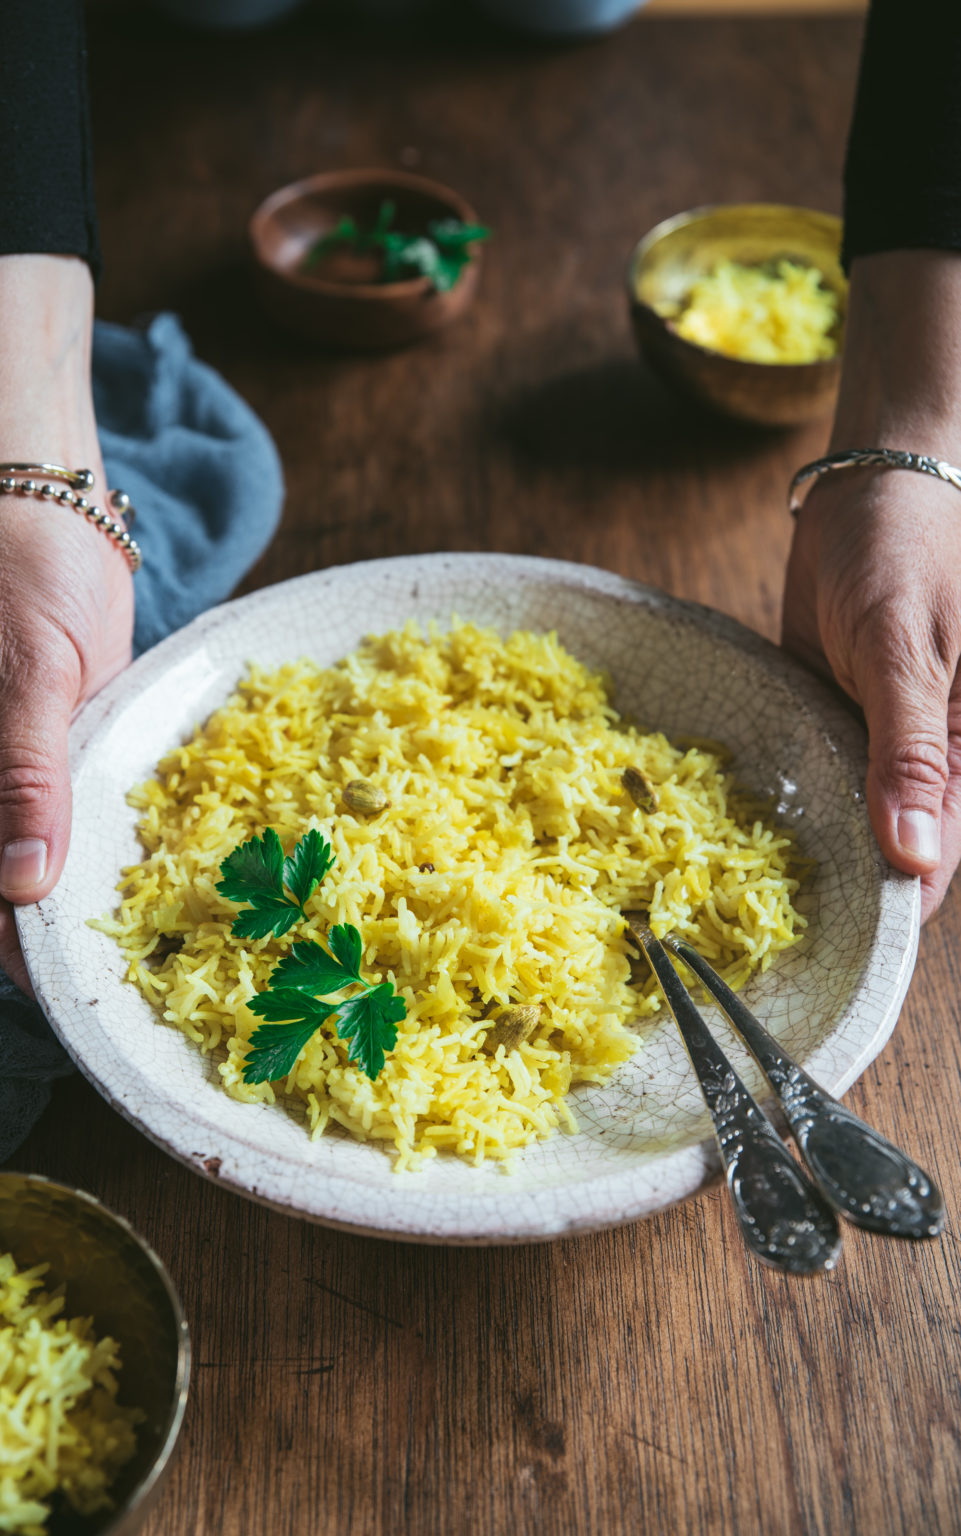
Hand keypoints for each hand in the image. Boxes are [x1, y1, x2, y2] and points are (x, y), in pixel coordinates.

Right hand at [0, 491, 132, 991]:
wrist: (43, 488)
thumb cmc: (14, 562)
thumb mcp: (24, 670)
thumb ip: (27, 776)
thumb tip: (24, 883)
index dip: (16, 943)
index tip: (64, 995)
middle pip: (11, 875)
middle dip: (56, 931)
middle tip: (118, 985)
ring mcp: (28, 751)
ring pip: (53, 842)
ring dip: (90, 889)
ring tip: (144, 945)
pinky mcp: (74, 727)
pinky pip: (88, 795)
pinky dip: (114, 832)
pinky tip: (152, 868)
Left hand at [781, 248, 960, 920]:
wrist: (867, 483)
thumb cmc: (907, 547)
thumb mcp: (903, 648)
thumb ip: (909, 752)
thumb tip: (915, 857)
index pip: (936, 860)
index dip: (890, 908)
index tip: (828, 950)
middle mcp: (930, 762)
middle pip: (889, 850)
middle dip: (835, 884)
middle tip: (756, 930)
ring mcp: (878, 745)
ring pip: (845, 821)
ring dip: (802, 847)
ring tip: (731, 893)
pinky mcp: (835, 721)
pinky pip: (813, 776)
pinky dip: (782, 799)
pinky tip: (731, 831)